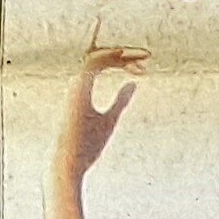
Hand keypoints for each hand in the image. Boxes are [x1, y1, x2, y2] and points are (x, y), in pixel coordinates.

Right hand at [55, 43, 147, 185]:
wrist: (71, 164)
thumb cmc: (87, 146)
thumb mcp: (109, 120)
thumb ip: (120, 102)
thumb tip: (133, 83)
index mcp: (82, 88)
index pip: (102, 63)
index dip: (122, 60)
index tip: (142, 64)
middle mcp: (78, 83)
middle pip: (101, 55)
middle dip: (125, 54)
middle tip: (147, 56)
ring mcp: (76, 85)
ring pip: (98, 56)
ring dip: (121, 55)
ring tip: (143, 57)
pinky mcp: (78, 90)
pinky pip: (93, 64)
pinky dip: (109, 57)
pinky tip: (125, 57)